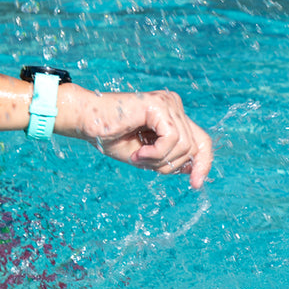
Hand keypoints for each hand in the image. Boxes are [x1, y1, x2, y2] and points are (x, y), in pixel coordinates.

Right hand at [60, 86, 213, 189]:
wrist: (85, 121)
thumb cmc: (110, 136)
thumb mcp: (146, 155)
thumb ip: (170, 159)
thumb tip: (194, 169)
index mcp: (171, 115)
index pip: (202, 141)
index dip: (204, 164)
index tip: (195, 185)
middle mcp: (172, 105)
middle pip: (195, 145)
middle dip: (173, 164)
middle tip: (145, 164)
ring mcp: (167, 102)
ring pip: (185, 145)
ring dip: (160, 159)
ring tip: (138, 157)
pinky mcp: (158, 104)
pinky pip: (172, 139)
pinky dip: (156, 153)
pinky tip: (138, 153)